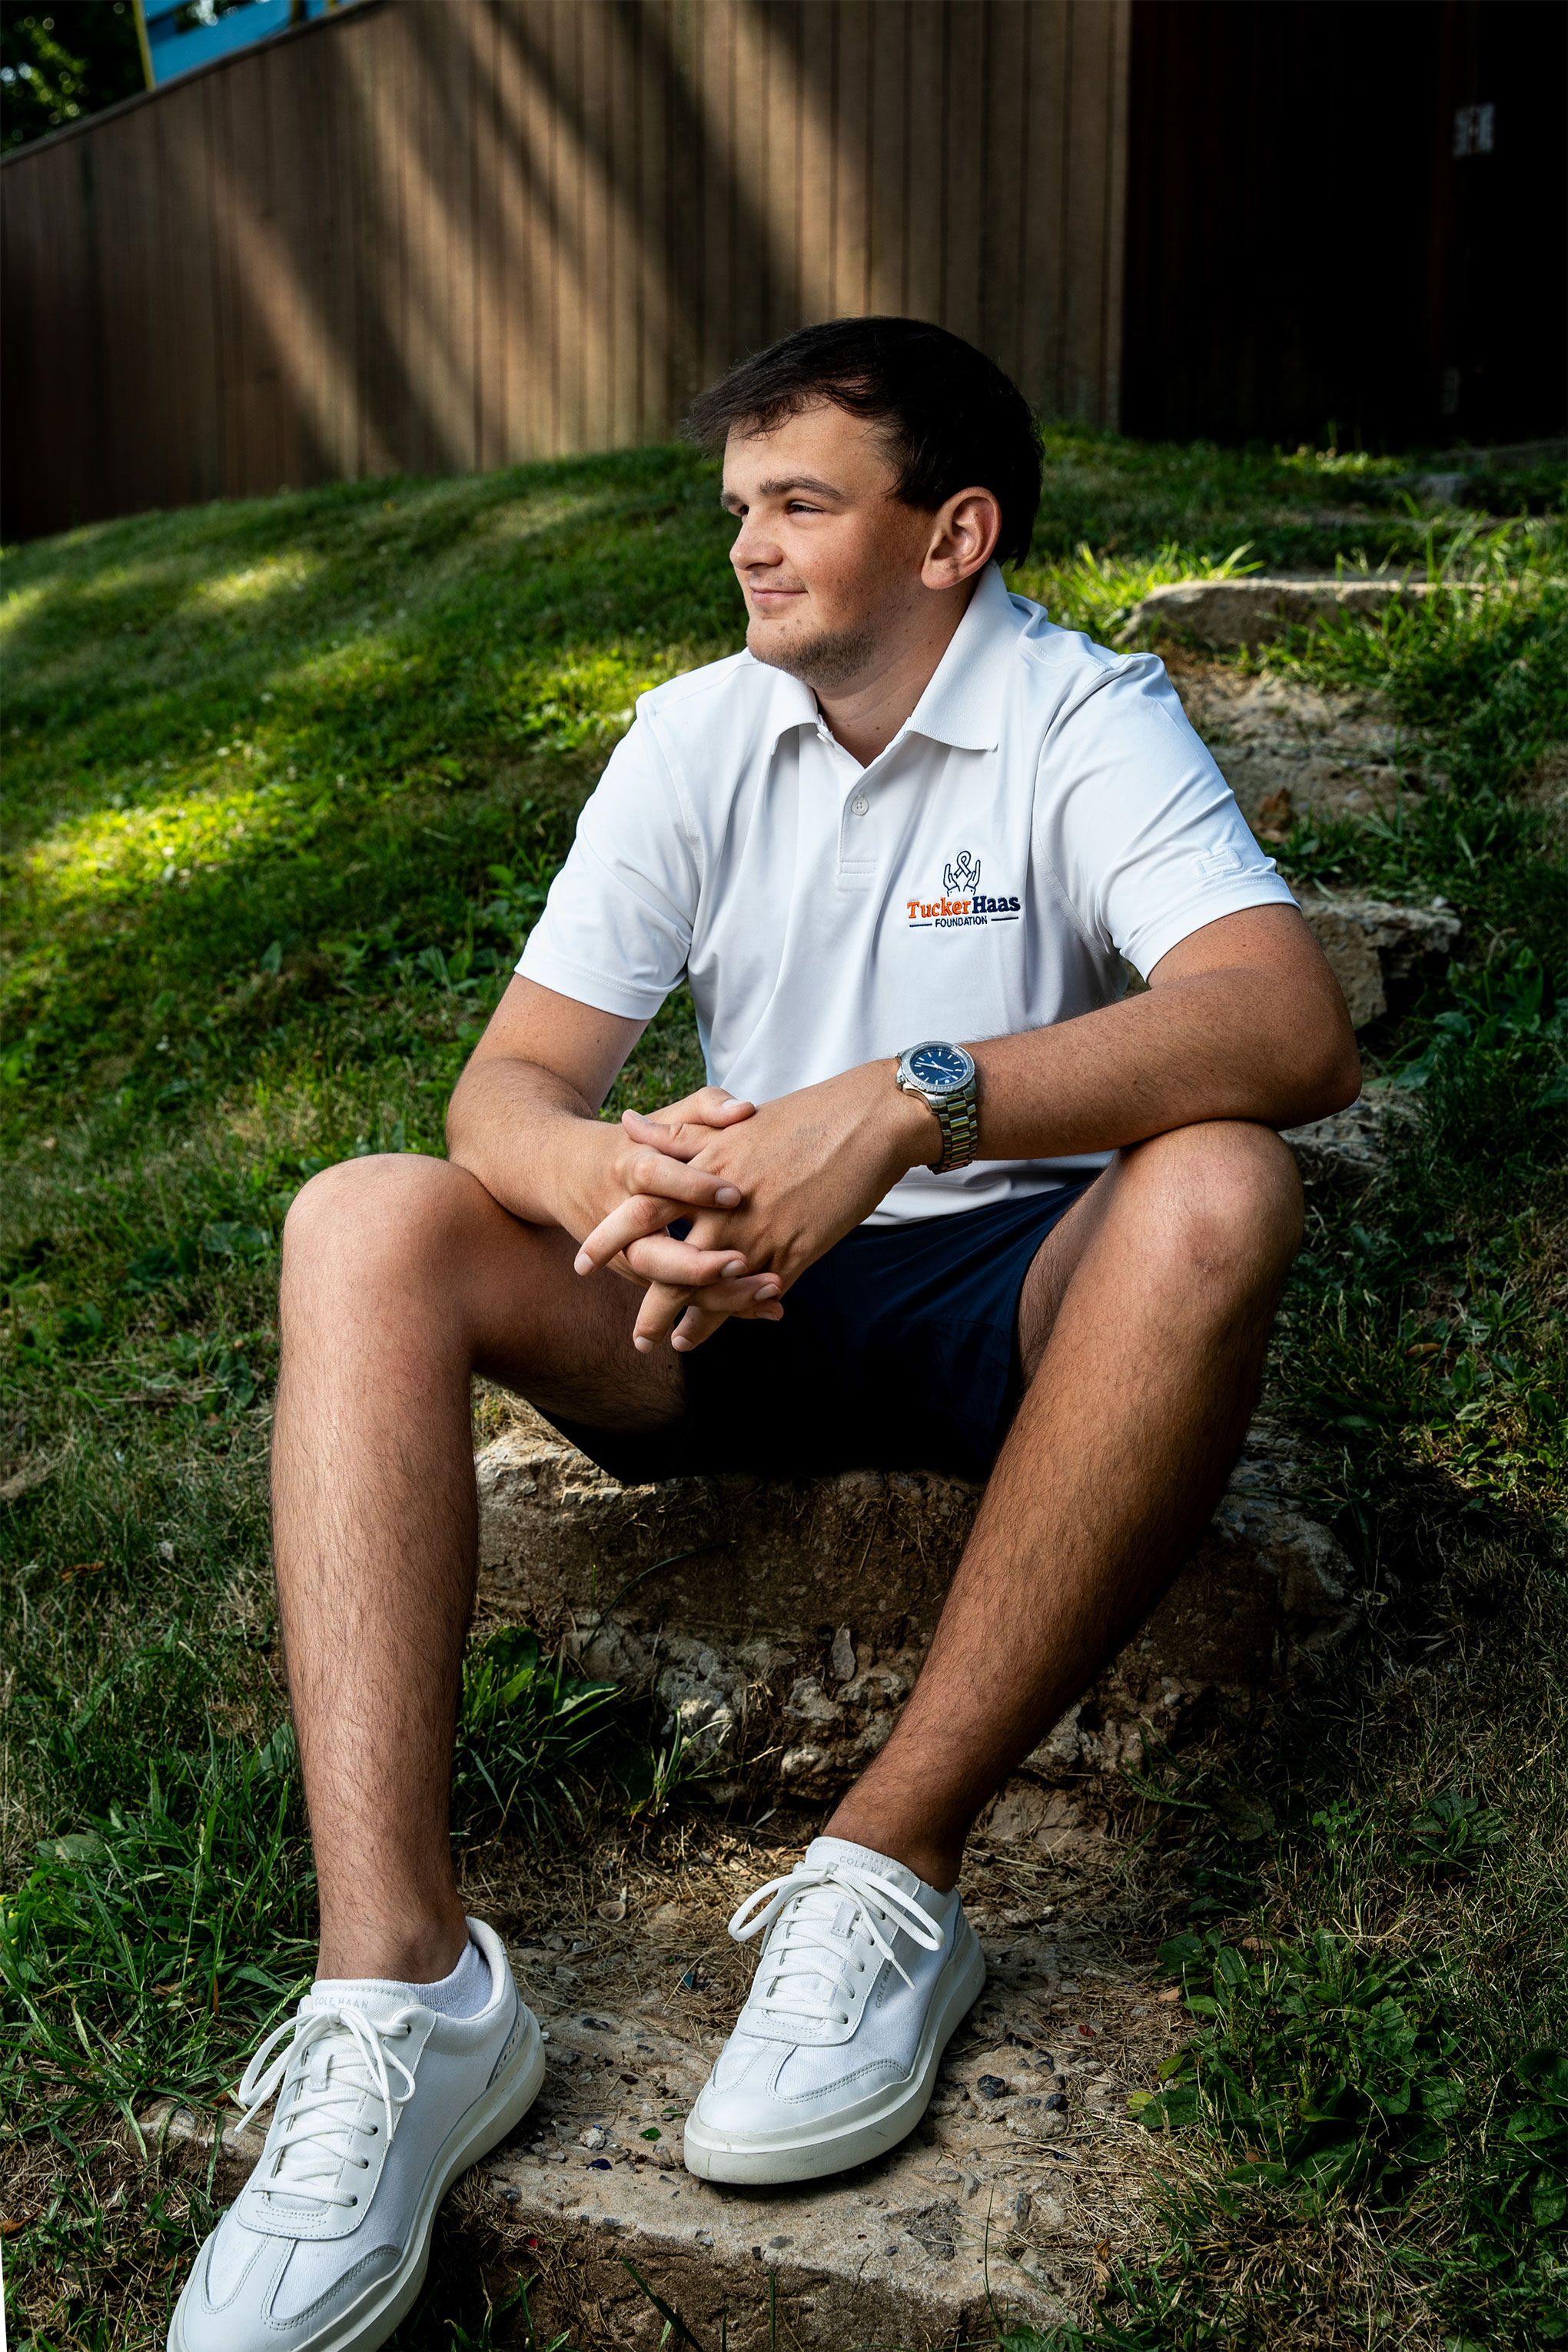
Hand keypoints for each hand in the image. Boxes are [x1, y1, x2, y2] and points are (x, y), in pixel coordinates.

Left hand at [584, 1062, 936, 1351]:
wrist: (866, 1123)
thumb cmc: (800, 1117)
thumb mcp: (730, 1123)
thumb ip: (678, 1133)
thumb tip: (628, 1123)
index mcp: (703, 1169)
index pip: (640, 1210)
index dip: (609, 1239)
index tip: (582, 1263)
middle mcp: (722, 1206)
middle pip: (668, 1266)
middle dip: (648, 1307)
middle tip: (635, 1335)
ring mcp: (757, 1233)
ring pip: (710, 1292)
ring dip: (688, 1323)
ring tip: (671, 1342)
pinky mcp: (793, 1252)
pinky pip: (754, 1297)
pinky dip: (735, 1317)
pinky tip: (722, 1330)